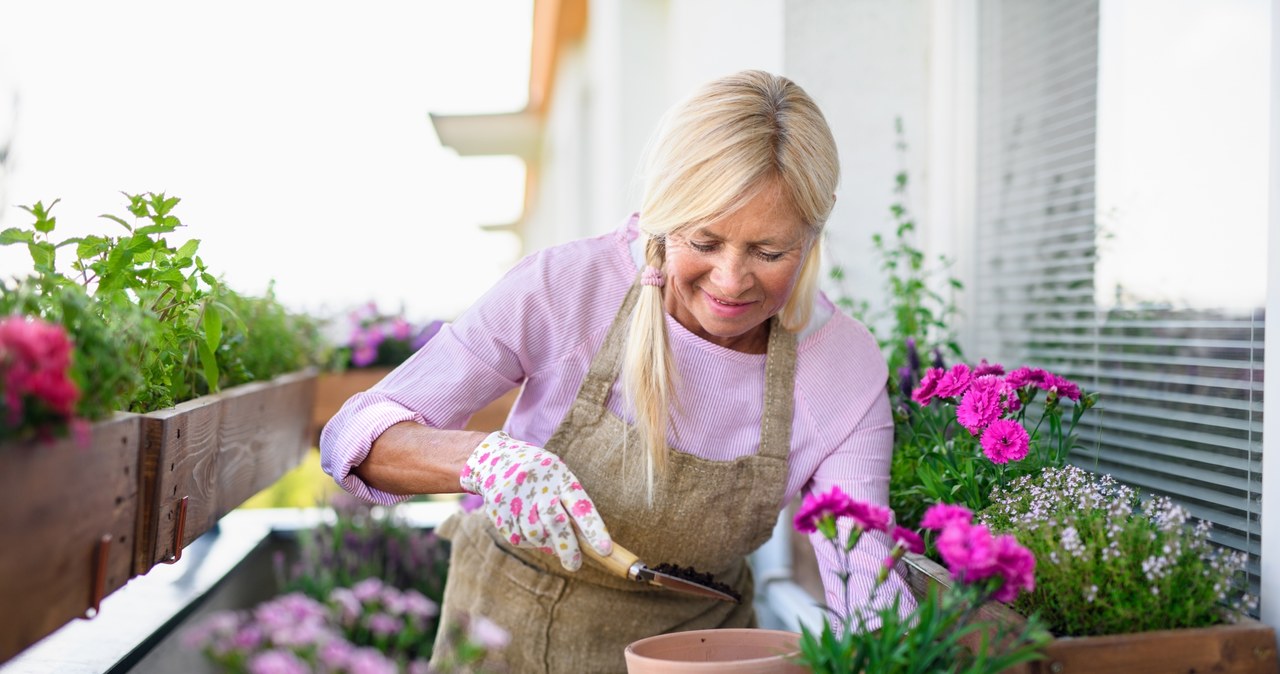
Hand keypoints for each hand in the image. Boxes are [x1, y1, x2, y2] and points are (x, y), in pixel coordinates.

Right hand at [459, 431, 611, 570]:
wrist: (494, 458)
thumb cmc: (538, 475)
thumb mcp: (558, 478)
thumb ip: (570, 507)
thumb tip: (581, 544)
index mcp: (560, 476)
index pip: (580, 506)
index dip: (594, 529)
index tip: (605, 551)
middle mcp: (538, 485)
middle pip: (557, 524)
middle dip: (568, 549)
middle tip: (574, 565)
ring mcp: (517, 497)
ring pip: (536, 535)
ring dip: (545, 542)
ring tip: (545, 534)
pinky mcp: (498, 509)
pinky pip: (517, 538)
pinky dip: (526, 540)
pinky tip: (525, 526)